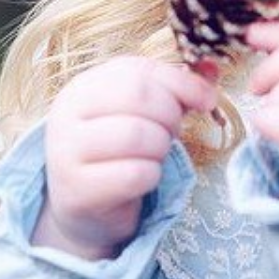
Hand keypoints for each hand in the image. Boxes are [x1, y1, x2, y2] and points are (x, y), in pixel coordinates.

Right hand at [33, 57, 216, 258]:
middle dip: (170, 116)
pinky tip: (145, 178)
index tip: (207, 101)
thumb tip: (212, 68)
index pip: (139, 69)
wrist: (87, 209)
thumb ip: (175, 89)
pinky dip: (152, 176)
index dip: (182, 83)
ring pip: (136, 134)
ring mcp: (65, 151)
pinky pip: (134, 174)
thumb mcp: (144, 113)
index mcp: (85, 85)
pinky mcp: (77, 189)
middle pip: (137, 96)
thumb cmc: (121, 153)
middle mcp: (67, 112)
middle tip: (172, 134)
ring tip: (155, 155)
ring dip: (161, 147)